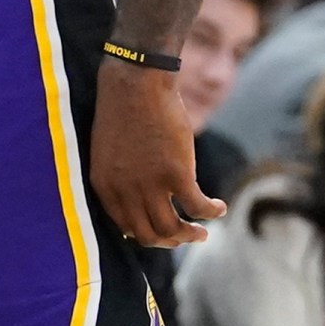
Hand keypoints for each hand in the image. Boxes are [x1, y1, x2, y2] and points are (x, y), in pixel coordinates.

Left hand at [90, 60, 222, 246]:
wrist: (135, 83)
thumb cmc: (122, 111)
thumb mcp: (109, 150)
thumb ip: (120, 177)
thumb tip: (138, 199)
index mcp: (105, 185)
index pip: (124, 226)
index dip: (145, 234)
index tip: (161, 232)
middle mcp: (125, 190)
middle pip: (148, 235)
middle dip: (169, 242)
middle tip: (186, 236)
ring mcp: (150, 184)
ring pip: (172, 229)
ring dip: (191, 235)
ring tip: (203, 232)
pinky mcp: (176, 173)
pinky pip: (197, 207)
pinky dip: (211, 212)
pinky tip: (219, 207)